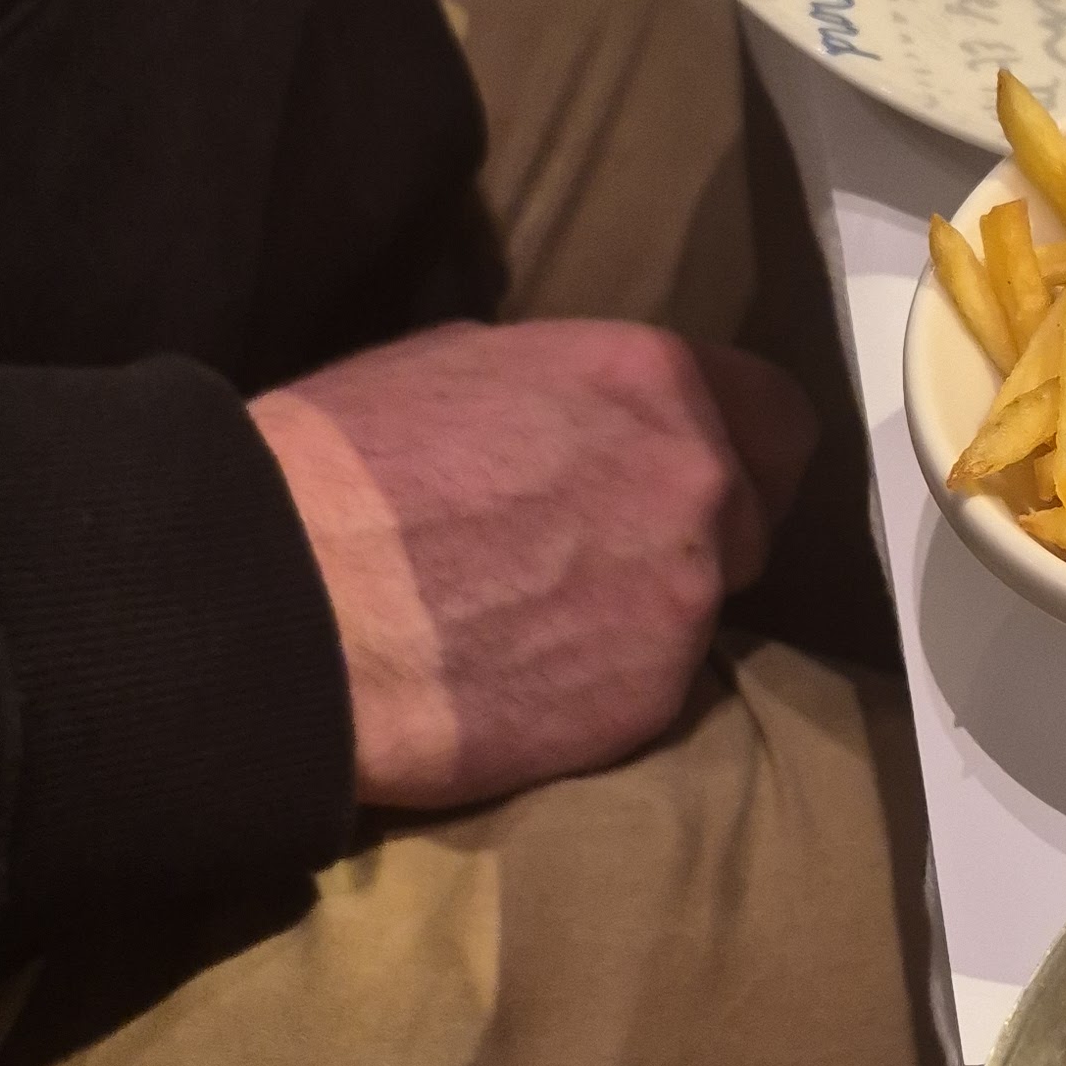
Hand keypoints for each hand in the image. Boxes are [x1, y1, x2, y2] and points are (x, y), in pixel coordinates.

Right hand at [249, 320, 816, 811]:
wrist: (289, 602)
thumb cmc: (348, 461)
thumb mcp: (468, 363)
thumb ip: (572, 397)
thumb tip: (589, 423)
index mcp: (658, 382)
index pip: (777, 416)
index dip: (740, 446)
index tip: (697, 469)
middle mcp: (699, 485)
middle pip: (749, 516)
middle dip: (694, 533)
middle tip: (604, 554)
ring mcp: (686, 601)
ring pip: (700, 607)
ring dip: (643, 612)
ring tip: (541, 621)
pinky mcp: (652, 701)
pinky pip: (651, 685)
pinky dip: (602, 683)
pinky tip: (522, 677)